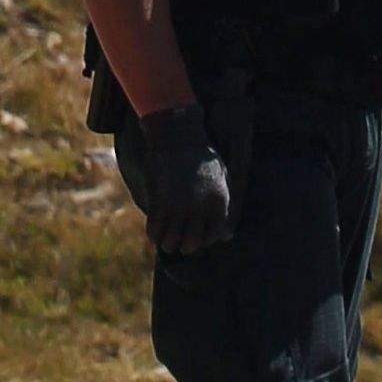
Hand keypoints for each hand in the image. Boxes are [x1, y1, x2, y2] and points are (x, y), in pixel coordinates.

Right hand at [134, 101, 234, 256]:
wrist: (178, 135)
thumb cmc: (201, 157)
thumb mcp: (221, 180)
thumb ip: (224, 209)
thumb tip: (227, 238)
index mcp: (218, 202)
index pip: (213, 236)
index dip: (204, 240)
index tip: (196, 236)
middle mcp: (200, 207)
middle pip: (192, 243)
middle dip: (185, 246)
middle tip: (179, 242)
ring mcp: (178, 205)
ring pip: (171, 240)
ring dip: (168, 243)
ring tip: (166, 240)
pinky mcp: (159, 201)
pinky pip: (154, 229)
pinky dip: (154, 234)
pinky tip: (154, 230)